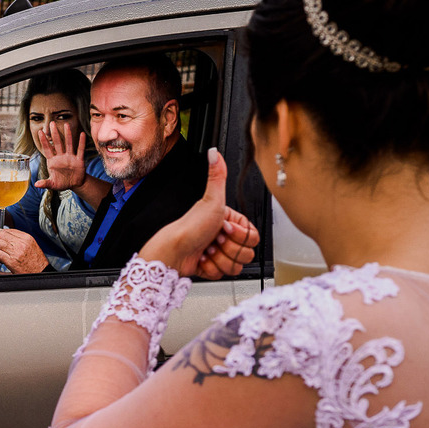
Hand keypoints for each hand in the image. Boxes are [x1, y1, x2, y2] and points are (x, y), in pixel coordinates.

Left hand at [0, 227, 49, 272]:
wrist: (41, 272)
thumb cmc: (36, 261)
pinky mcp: (12, 261)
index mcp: (26, 238)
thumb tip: (6, 235)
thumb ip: (19, 239)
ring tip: (1, 254)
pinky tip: (2, 260)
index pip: (8, 230)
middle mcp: (21, 243)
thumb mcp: (31, 245)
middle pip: (1, 234)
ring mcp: (16, 252)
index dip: (1, 234)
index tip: (0, 238)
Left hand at [34, 121, 87, 191]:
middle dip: (54, 133)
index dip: (44, 141)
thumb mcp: (53, 184)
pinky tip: (82, 134)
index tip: (40, 132)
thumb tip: (36, 185)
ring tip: (66, 124)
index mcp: (53, 161)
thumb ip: (45, 183)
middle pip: (57, 143)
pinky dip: (81, 143)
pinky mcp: (79, 160)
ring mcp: (70, 157)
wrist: (74, 184)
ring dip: (68, 134)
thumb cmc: (62, 182)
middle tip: (52, 123)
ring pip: (68, 144)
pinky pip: (80, 150)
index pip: (47, 149)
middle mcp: (61, 157)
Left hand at [139, 148, 259, 278]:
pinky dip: (211, 269)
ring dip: (220, 260)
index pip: (254, 236)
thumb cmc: (190, 227)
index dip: (239, 236)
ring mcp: (220, 253)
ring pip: (237, 266)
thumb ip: (217, 176)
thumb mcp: (210, 200)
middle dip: (228, 249)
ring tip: (206, 249)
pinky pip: (224, 275)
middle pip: (247, 253)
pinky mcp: (212, 267)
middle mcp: (226, 237)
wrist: (174, 251)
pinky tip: (202, 259)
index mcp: (231, 221)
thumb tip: (214, 152)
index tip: (223, 228)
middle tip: (213, 240)